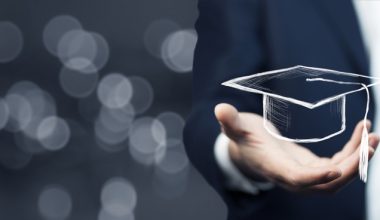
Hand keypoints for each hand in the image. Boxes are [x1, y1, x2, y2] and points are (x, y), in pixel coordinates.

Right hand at [214, 103, 379, 192]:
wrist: (249, 150)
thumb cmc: (243, 138)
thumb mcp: (236, 127)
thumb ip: (230, 121)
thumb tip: (220, 109)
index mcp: (274, 167)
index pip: (297, 179)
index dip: (315, 176)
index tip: (335, 167)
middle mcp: (293, 176)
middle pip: (327, 184)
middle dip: (352, 167)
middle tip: (371, 141)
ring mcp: (305, 173)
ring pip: (338, 177)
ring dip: (358, 160)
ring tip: (372, 135)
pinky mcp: (313, 166)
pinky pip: (338, 165)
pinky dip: (352, 153)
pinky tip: (361, 133)